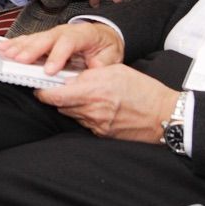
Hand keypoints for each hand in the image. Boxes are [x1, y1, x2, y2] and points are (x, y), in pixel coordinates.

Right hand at [0, 21, 125, 74]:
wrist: (103, 36)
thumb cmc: (105, 48)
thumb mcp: (111, 56)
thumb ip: (102, 65)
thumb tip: (92, 72)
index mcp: (83, 34)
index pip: (68, 42)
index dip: (58, 56)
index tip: (50, 71)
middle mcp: (64, 31)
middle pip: (46, 38)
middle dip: (31, 50)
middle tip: (19, 60)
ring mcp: (52, 33)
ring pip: (34, 38)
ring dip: (18, 46)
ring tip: (5, 53)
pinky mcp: (44, 38)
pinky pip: (27, 40)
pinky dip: (14, 44)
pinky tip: (2, 48)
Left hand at [34, 64, 177, 141]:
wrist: (164, 115)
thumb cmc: (143, 90)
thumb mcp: (115, 71)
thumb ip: (89, 74)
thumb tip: (70, 78)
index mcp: (92, 91)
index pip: (54, 95)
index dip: (43, 92)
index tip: (39, 87)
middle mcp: (92, 110)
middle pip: (60, 105)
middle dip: (57, 97)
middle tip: (62, 88)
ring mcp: (97, 125)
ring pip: (72, 114)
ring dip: (72, 106)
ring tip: (85, 97)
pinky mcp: (102, 134)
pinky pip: (85, 123)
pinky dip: (85, 115)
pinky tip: (97, 108)